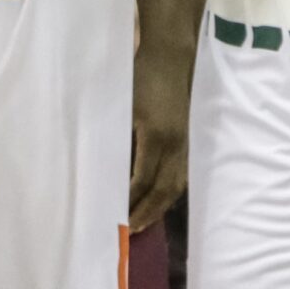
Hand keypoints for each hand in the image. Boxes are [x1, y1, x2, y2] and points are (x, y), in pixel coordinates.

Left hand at [127, 46, 189, 231]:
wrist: (169, 56)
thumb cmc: (139, 77)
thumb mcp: (122, 105)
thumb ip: (115, 137)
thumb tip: (103, 169)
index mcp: (155, 135)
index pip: (142, 179)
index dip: (130, 201)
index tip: (115, 217)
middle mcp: (174, 144)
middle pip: (163, 190)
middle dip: (146, 213)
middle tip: (128, 232)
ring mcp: (184, 143)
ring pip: (175, 186)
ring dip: (159, 208)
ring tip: (141, 224)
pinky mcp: (186, 140)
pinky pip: (180, 175)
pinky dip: (168, 194)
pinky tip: (156, 202)